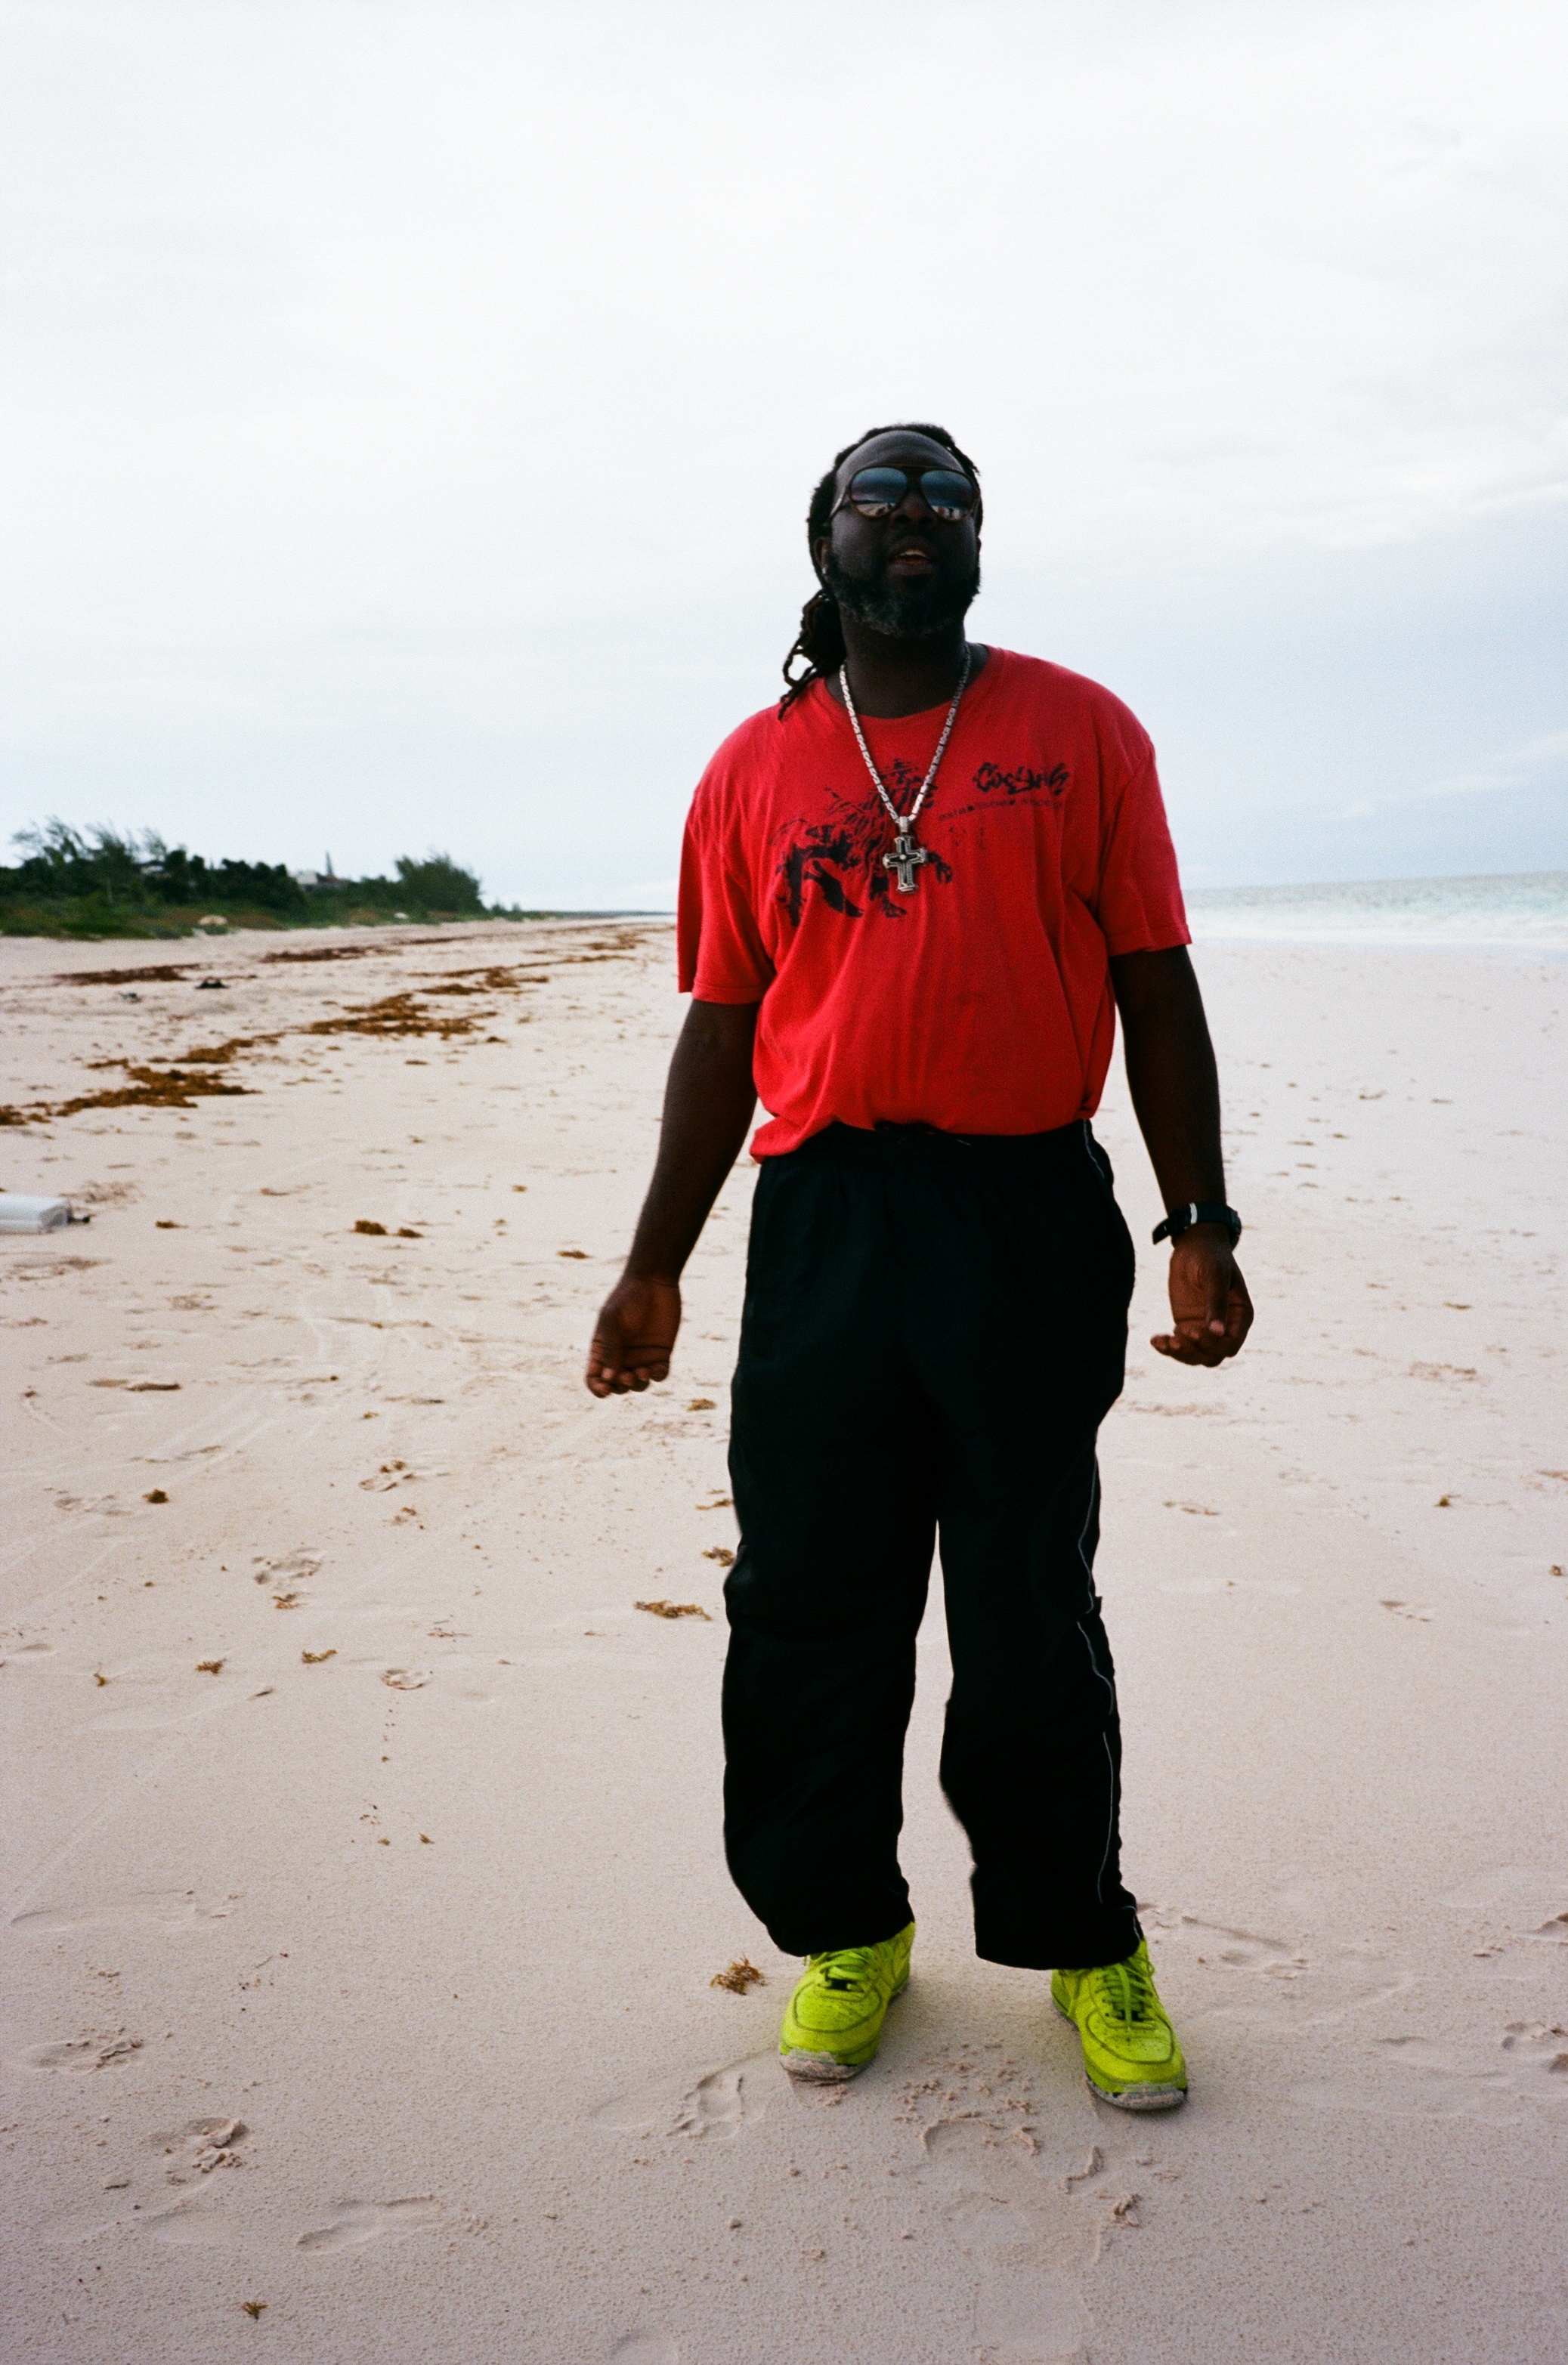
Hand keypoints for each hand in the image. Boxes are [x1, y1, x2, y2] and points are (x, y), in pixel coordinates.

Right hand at [585, 1274, 681, 1396]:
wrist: (654, 1282)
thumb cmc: (627, 1298)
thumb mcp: (612, 1320)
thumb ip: (610, 1348)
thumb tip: (609, 1378)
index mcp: (602, 1350)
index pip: (595, 1378)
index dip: (598, 1388)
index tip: (606, 1389)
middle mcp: (621, 1356)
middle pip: (616, 1385)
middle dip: (621, 1387)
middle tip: (628, 1376)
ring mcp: (641, 1356)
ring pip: (638, 1384)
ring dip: (639, 1384)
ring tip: (643, 1371)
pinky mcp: (660, 1354)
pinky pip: (659, 1374)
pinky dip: (657, 1376)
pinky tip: (656, 1367)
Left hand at [1151, 1231, 1252, 1365]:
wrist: (1193, 1243)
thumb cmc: (1210, 1256)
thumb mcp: (1215, 1274)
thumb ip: (1217, 1302)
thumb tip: (1217, 1332)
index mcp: (1239, 1315)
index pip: (1231, 1344)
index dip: (1214, 1344)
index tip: (1193, 1331)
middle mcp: (1224, 1326)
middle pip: (1213, 1355)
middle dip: (1195, 1351)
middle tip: (1176, 1337)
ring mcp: (1204, 1327)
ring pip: (1196, 1355)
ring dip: (1179, 1353)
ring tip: (1163, 1341)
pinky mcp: (1186, 1325)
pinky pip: (1179, 1345)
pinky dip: (1167, 1347)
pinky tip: (1155, 1340)